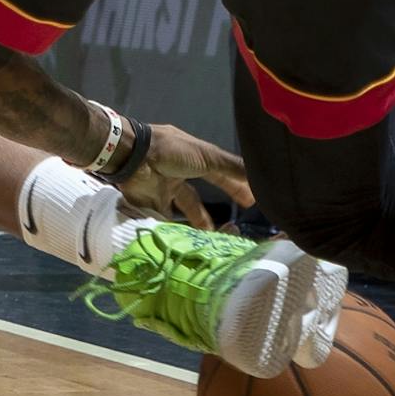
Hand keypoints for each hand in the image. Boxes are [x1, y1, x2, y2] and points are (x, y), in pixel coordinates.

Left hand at [113, 123, 253, 230]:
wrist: (134, 156)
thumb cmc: (173, 152)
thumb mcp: (208, 156)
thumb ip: (232, 167)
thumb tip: (260, 175)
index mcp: (192, 160)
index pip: (218, 175)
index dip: (234, 188)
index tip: (250, 203)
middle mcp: (176, 175)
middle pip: (196, 199)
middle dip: (210, 213)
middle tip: (229, 229)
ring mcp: (161, 190)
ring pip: (178, 213)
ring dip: (193, 225)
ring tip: (208, 241)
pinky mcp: (149, 204)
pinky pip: (163, 221)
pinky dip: (173, 231)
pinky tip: (186, 243)